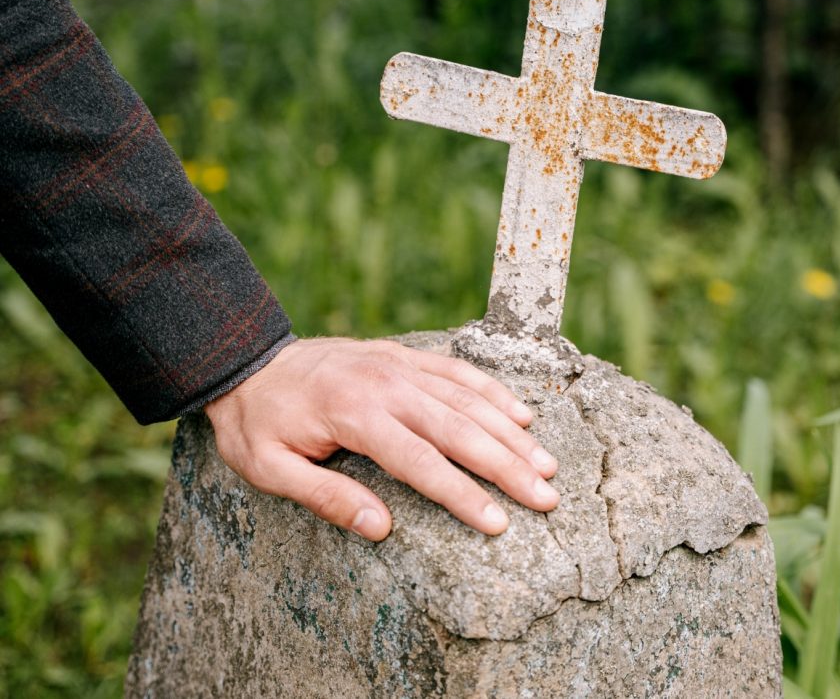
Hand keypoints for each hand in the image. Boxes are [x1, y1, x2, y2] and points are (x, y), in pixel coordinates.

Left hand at [204, 337, 558, 540]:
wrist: (250, 360)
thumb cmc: (259, 423)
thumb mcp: (269, 469)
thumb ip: (325, 497)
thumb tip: (381, 527)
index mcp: (354, 416)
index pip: (422, 462)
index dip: (463, 495)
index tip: (499, 523)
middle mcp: (386, 385)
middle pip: (459, 429)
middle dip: (507, 466)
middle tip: (546, 497)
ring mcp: (398, 365)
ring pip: (468, 399)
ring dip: (511, 432)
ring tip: (547, 464)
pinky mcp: (403, 355)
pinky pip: (457, 371)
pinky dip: (492, 391)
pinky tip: (521, 413)